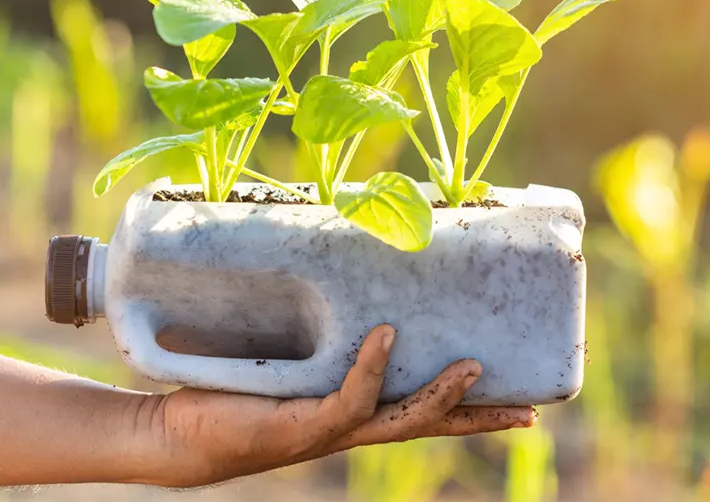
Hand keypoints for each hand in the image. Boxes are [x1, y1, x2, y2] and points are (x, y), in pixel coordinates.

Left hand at [137, 325, 535, 487]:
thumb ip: (310, 332)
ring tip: (475, 369)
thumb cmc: (231, 390)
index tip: (515, 399)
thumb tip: (331, 275)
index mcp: (352, 412)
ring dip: (440, 396)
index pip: (420, 410)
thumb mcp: (283, 357)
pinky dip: (371, 368)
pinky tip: (385, 337)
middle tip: (531, 411)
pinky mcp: (302, 426)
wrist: (178, 434)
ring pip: (401, 420)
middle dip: (479, 419)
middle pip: (429, 425)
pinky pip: (349, 399)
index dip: (469, 408)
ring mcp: (329, 430)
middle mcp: (350, 426)